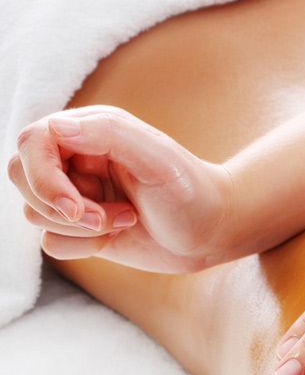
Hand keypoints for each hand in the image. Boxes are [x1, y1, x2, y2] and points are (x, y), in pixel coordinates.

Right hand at [7, 105, 231, 272]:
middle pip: (21, 175)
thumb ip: (108, 134)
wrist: (211, 232)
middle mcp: (76, 159)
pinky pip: (51, 242)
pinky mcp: (82, 229)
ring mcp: (77, 195)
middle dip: (56, 204)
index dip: (43, 176)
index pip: (32, 142)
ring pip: (35, 212)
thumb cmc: (191, 190)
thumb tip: (55, 128)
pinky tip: (117, 234)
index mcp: (89, 131)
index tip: (74, 206)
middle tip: (99, 217)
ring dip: (80, 227)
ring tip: (123, 219)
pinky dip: (82, 246)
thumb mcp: (158, 158)